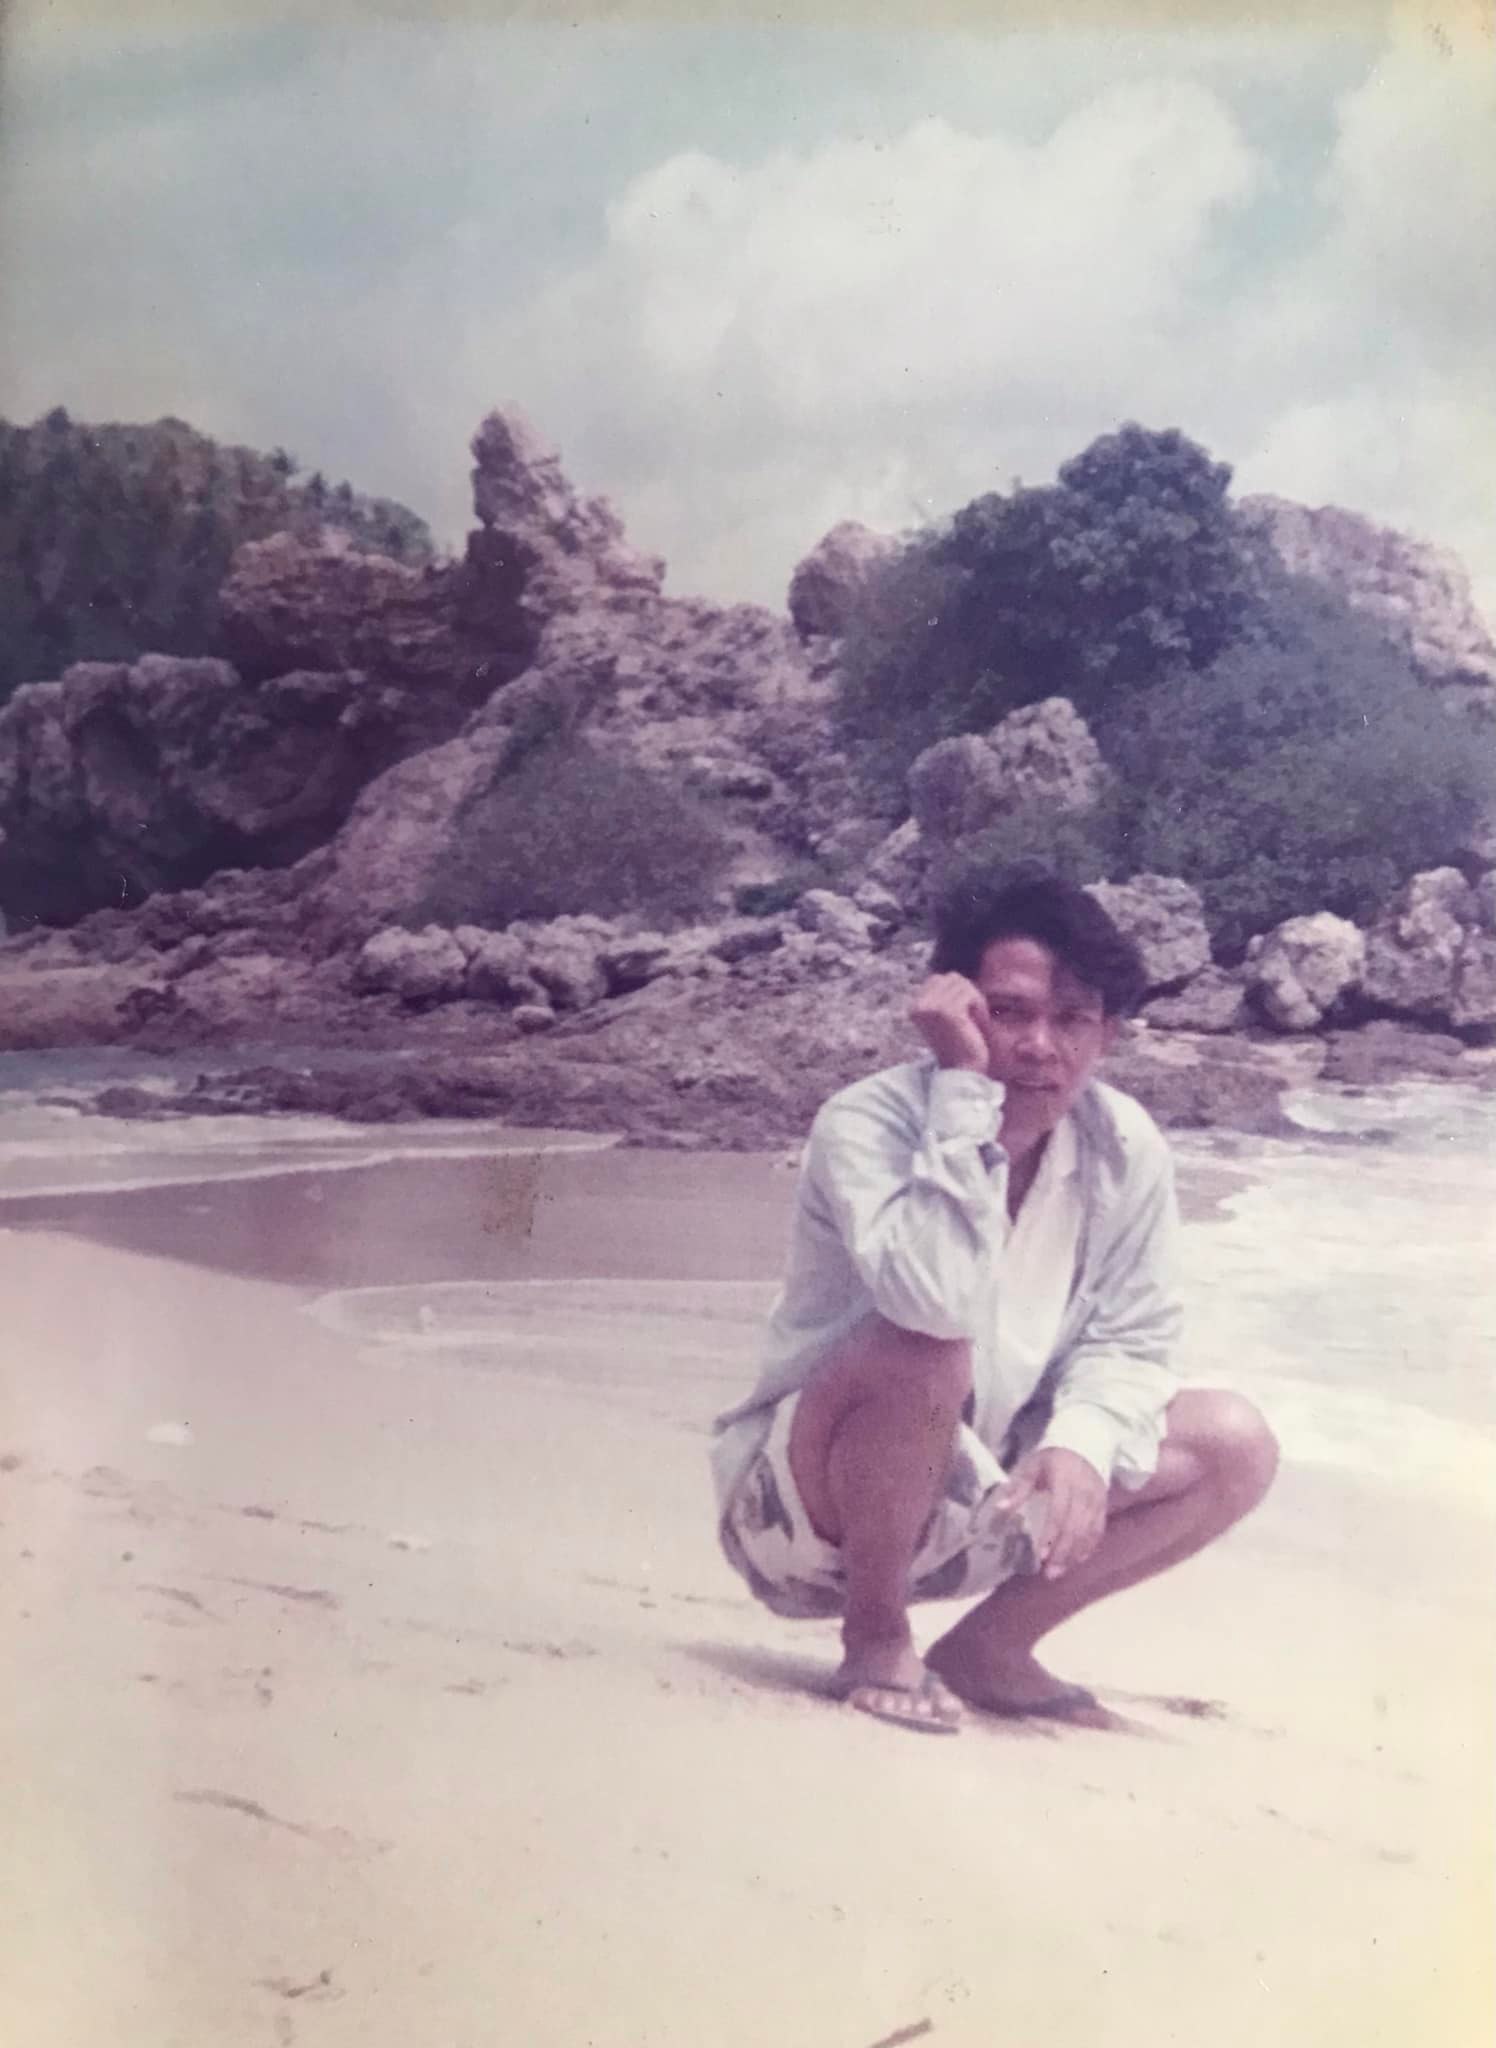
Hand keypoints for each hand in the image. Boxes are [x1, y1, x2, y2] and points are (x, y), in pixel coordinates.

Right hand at [911, 973, 991, 1072]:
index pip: (938, 979)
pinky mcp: (947, 1012)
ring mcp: (931, 1008)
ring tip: (975, 1021)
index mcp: (914, 1007)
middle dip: (966, 994)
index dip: (956, 993)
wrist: (962, 1070)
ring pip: (962, 984)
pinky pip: (970, 994)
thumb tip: (950, 975)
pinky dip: (980, 1006)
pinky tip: (979, 1023)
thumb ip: (942, 996)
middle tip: (972, 1017)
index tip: (962, 1015)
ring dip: (975, 1000)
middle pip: (951, 978)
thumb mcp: (944, 1017)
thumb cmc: (959, 1043)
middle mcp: (918, 1005)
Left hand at [1006, 1447, 1108, 1579]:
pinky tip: (1077, 1561)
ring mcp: (1097, 1500)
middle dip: (1062, 1552)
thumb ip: (1019, 1488)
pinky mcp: (1103, 1506)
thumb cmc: (1052, 1458)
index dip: (1051, 1534)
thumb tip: (1000, 1509)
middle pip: (1075, 1527)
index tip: (1040, 1554)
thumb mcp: (1032, 1466)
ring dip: (1074, 1554)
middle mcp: (1084, 1492)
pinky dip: (1088, 1547)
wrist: (1086, 1445)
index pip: (1059, 1512)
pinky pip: (1098, 1530)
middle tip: (1049, 1573)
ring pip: (1088, 1532)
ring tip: (1059, 1571)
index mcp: (1064, 1480)